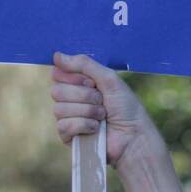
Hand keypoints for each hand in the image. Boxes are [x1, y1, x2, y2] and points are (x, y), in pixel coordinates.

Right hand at [50, 52, 162, 168]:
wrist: (134, 135)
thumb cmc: (125, 107)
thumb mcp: (109, 79)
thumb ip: (84, 64)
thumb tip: (57, 55)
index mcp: (78, 83)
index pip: (57, 73)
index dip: (74, 77)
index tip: (92, 82)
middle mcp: (70, 99)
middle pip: (56, 91)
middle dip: (84, 96)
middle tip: (101, 101)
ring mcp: (67, 118)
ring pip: (59, 109)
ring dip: (87, 111)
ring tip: (102, 116)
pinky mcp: (68, 136)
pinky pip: (63, 126)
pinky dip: (83, 125)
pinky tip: (96, 129)